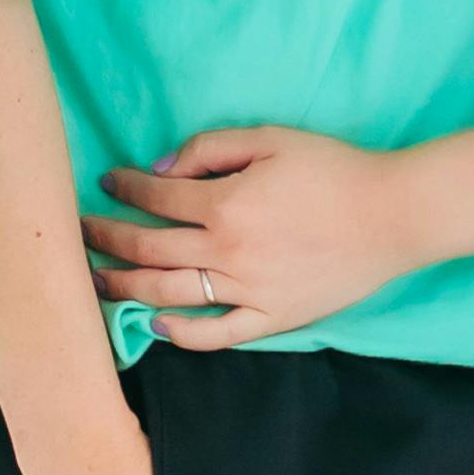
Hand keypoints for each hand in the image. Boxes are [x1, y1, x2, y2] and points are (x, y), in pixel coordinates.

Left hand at [86, 129, 412, 346]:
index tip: (108, 182)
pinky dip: (181, 334)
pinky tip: (155, 325)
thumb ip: (210, 149)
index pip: (157, 199)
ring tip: (94, 280)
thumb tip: (160, 171)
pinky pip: (217, 335)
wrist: (393, 215)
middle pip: (148, 250)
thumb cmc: (334, 170)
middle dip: (105, 238)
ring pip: (168, 295)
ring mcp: (248, 292)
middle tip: (80, 232)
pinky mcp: (272, 318)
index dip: (125, 188)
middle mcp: (228, 254)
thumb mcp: (271, 139)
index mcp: (226, 205)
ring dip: (123, 287)